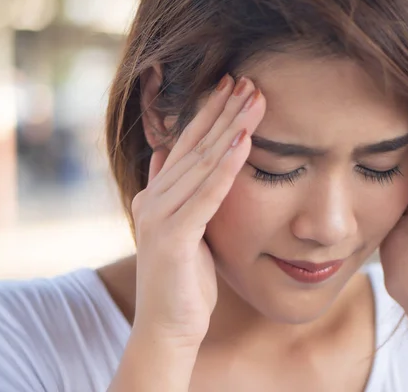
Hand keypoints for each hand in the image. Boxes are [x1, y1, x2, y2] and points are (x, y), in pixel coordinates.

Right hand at [130, 76, 264, 343]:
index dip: (209, 115)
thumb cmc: (184, 282)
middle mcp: (154, 199)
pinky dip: (226, 168)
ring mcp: (159, 217)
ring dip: (229, 129)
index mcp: (159, 195)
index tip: (232, 87)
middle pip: (194, 146)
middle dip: (221, 111)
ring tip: (252, 98)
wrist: (169, 328)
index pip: (187, 146)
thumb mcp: (184, 231)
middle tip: (246, 80)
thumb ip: (178, 194)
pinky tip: (245, 141)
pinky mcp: (171, 238)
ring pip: (200, 163)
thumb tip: (167, 158)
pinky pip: (205, 196)